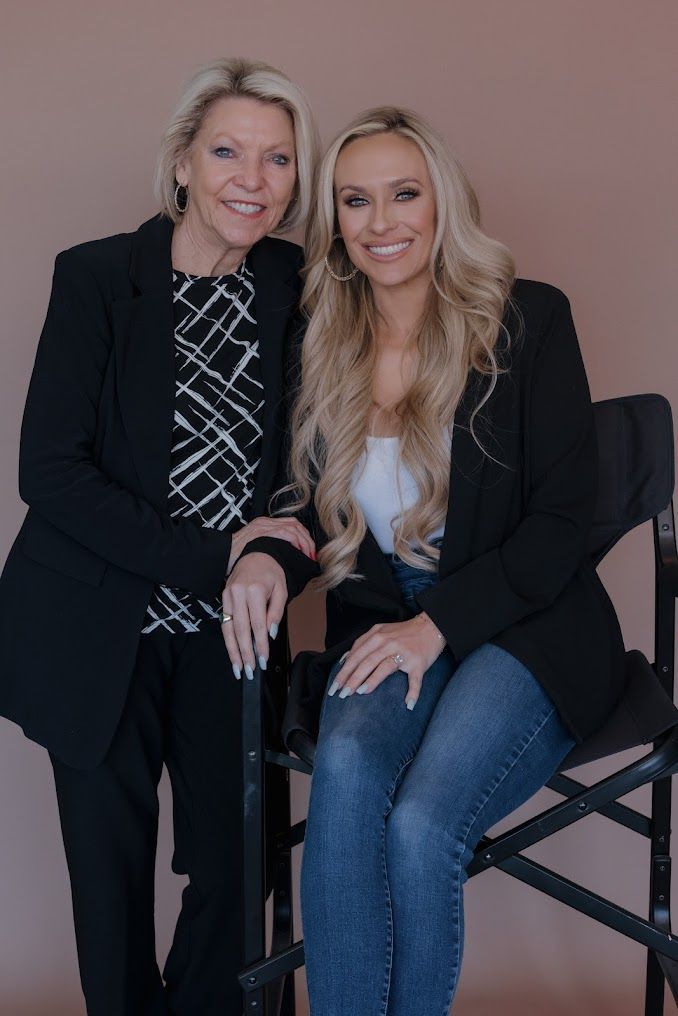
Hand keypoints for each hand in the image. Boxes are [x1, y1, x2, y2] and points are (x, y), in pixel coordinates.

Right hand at [221, 553, 287, 679]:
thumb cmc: (271, 572)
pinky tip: (233, 652)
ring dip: (233, 651)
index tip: (263, 660)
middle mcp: (238, 593)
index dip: (260, 645)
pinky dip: (228, 640)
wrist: (257, 554)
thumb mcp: (282, 590)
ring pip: (228, 629)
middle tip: (249, 671)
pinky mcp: (223, 599)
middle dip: (245, 653)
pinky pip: (224, 623)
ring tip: (238, 668)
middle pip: (241, 630)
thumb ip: (276, 613)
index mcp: (255, 590)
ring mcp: (228, 596)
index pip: (257, 625)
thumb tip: (270, 634)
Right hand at [227, 516, 315, 572]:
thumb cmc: (235, 558)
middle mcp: (265, 522)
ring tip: (308, 556)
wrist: (219, 554)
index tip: (309, 551)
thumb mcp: (255, 551)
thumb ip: (269, 552)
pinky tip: (299, 552)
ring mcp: (263, 526)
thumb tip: (284, 563)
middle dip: (307, 540)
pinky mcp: (261, 532)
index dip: (303, 537)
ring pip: (293, 528)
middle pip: (295, 525)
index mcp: (265, 525)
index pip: (291, 525)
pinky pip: (285, 533)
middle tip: (312, 555)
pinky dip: (296, 542)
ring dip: (304, 542)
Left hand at [329, 613, 445, 708]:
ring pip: (384, 667)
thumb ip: (363, 643)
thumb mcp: (380, 631)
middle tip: (342, 694)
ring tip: (360, 693)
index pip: (355, 655)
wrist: (432, 625)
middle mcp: (388, 643)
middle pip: (366, 662)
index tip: (334, 687)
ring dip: (372, 681)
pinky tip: (408, 704)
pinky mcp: (418, 663)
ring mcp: (404, 653)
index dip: (343, 672)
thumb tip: (345, 659)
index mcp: (377, 636)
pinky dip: (413, 692)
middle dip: (352, 679)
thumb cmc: (403, 632)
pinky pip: (415, 680)